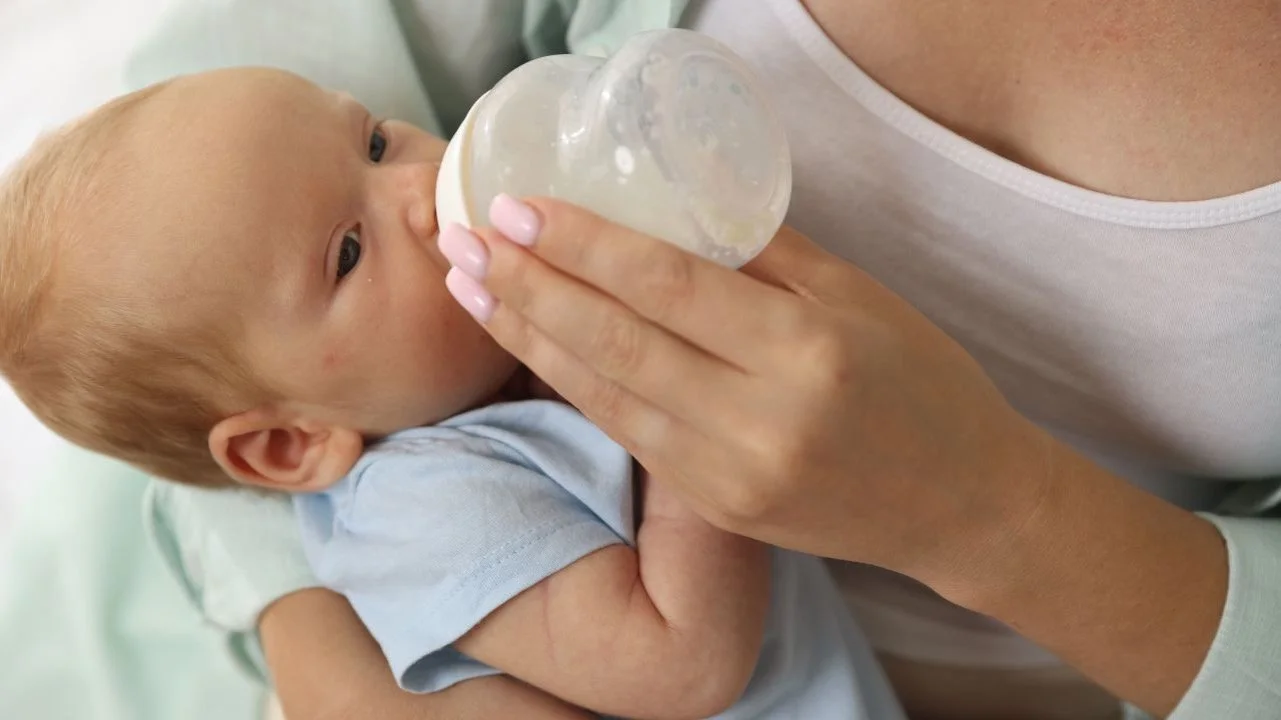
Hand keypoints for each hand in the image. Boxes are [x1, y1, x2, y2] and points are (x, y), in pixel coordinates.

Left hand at [438, 195, 1050, 588]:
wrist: (961, 500)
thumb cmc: (922, 382)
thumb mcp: (859, 296)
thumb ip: (764, 252)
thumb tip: (672, 207)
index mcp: (805, 349)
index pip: (667, 285)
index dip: (584, 245)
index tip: (520, 208)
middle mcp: (759, 418)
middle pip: (617, 341)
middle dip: (531, 287)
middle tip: (469, 241)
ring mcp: (732, 473)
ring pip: (607, 395)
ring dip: (531, 340)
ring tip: (475, 290)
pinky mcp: (719, 506)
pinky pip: (630, 436)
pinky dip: (575, 388)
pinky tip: (534, 349)